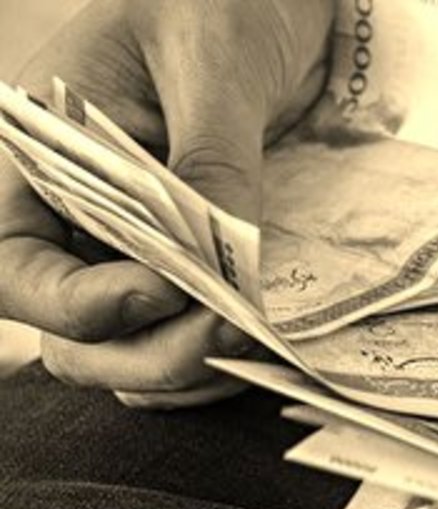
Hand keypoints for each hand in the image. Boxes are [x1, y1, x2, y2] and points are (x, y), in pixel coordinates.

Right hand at [0, 0, 332, 408]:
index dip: (82, 305)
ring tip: (252, 339)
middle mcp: (70, 216)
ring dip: (186, 365)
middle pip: (75, 337)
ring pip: (130, 350)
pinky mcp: (186, 262)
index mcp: (34, 157)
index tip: (166, 291)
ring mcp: (128, 246)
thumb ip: (211, 160)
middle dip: (148, 351)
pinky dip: (215, 350)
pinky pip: (183, 332)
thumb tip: (226, 263)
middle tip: (229, 330)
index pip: (16, 270)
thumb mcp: (209, 61)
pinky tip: (260, 336)